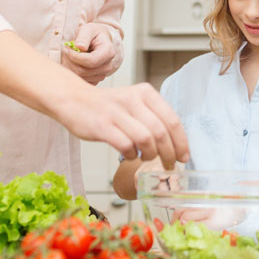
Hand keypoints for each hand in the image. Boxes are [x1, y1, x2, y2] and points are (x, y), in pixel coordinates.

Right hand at [58, 81, 189, 168]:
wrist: (74, 100)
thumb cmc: (108, 106)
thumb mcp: (134, 102)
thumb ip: (153, 117)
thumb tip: (175, 144)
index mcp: (146, 93)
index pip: (172, 119)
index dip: (181, 141)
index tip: (184, 156)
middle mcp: (133, 99)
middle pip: (161, 132)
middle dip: (169, 153)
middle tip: (169, 165)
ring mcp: (116, 112)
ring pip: (146, 139)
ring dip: (150, 154)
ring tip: (146, 158)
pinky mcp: (102, 125)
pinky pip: (125, 145)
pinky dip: (131, 155)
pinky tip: (129, 155)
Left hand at [61, 23, 121, 83]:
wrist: (99, 41)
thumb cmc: (93, 34)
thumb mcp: (88, 29)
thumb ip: (84, 36)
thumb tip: (80, 47)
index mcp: (108, 52)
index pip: (91, 61)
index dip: (75, 56)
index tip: (67, 48)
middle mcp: (108, 66)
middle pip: (83, 71)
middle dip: (70, 61)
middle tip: (66, 51)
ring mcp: (102, 74)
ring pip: (80, 77)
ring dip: (70, 67)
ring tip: (69, 56)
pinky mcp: (95, 80)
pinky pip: (80, 82)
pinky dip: (73, 74)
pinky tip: (72, 63)